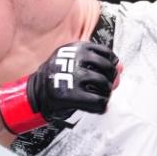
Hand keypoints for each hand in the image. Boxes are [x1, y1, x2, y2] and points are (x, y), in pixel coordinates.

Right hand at [0, 41, 119, 133]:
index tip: (107, 73)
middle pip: (108, 68)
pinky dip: (102, 106)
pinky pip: (98, 102)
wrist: (35, 95)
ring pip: (105, 85)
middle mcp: (74, 60)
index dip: (111, 65)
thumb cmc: (58, 79)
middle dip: (111, 80)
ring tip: (99, 97)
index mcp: (76, 48)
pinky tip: (97, 107)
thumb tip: (121, 68)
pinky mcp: (70, 96)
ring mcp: (71, 77)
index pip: (107, 53)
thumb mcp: (77, 65)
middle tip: (105, 87)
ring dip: (106, 94)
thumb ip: (100, 65)